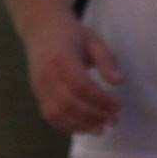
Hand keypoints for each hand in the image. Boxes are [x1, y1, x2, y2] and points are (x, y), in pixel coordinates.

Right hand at [25, 13, 122, 134]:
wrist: (40, 28)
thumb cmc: (70, 34)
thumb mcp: (92, 40)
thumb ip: (106, 60)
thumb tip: (118, 82)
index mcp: (61, 58)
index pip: (81, 85)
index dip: (100, 98)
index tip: (117, 104)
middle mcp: (47, 75)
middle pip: (70, 103)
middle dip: (94, 115)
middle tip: (114, 119)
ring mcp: (39, 86)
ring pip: (58, 113)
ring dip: (81, 124)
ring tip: (101, 129)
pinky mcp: (38, 94)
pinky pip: (50, 115)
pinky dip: (67, 126)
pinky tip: (84, 128)